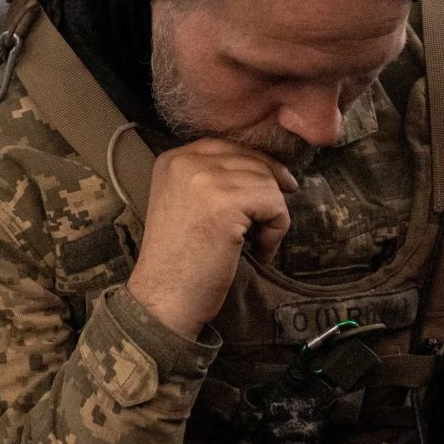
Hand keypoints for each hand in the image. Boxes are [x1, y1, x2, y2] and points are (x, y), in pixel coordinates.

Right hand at [123, 139, 297, 340]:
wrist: (164, 297)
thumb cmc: (181, 260)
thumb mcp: (186, 203)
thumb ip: (212, 179)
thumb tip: (269, 169)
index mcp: (172, 159)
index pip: (229, 146)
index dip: (259, 165)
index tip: (279, 187)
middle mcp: (185, 161)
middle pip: (252, 161)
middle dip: (270, 194)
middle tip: (267, 228)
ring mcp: (203, 179)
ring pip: (268, 182)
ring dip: (273, 217)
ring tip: (256, 245)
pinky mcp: (225, 202)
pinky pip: (275, 204)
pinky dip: (276, 231)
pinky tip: (259, 252)